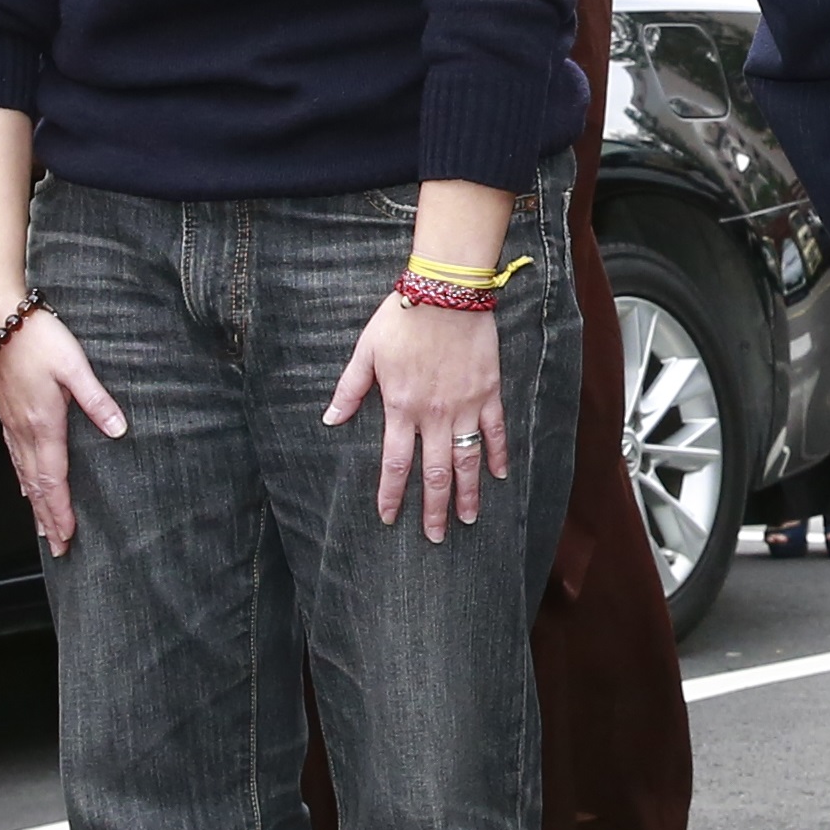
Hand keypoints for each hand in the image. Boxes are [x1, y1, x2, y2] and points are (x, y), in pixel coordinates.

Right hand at [0, 302, 124, 554]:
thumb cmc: (37, 338)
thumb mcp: (75, 366)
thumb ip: (96, 400)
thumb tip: (118, 429)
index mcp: (43, 424)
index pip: (54, 479)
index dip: (60, 511)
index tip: (68, 536)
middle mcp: (24, 430)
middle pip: (37, 485)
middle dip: (49, 519)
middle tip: (58, 548)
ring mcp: (11, 422)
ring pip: (23, 474)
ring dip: (35, 504)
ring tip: (43, 528)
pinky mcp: (6, 413)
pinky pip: (14, 455)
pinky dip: (22, 478)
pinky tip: (25, 484)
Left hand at [327, 296, 506, 540]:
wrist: (446, 292)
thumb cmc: (402, 319)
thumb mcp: (366, 352)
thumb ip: (350, 390)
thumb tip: (330, 420)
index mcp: (401, 408)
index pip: (396, 464)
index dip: (392, 495)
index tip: (389, 517)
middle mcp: (434, 415)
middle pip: (434, 474)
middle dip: (433, 509)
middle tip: (436, 537)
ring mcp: (465, 406)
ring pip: (467, 461)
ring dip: (468, 493)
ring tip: (469, 519)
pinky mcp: (488, 392)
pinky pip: (494, 431)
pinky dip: (497, 455)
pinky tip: (499, 476)